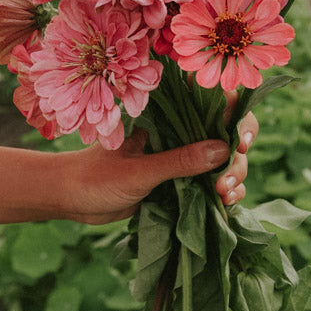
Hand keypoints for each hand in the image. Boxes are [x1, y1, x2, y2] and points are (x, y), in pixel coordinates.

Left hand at [60, 109, 257, 225]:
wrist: (71, 199)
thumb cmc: (96, 177)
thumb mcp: (139, 170)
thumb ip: (179, 160)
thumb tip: (224, 149)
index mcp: (168, 117)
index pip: (214, 106)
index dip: (236, 119)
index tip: (240, 141)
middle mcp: (180, 133)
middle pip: (227, 137)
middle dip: (236, 159)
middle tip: (226, 184)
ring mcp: (182, 158)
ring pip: (224, 162)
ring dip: (234, 177)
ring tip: (225, 197)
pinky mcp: (180, 183)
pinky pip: (212, 184)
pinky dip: (226, 193)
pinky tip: (227, 204)